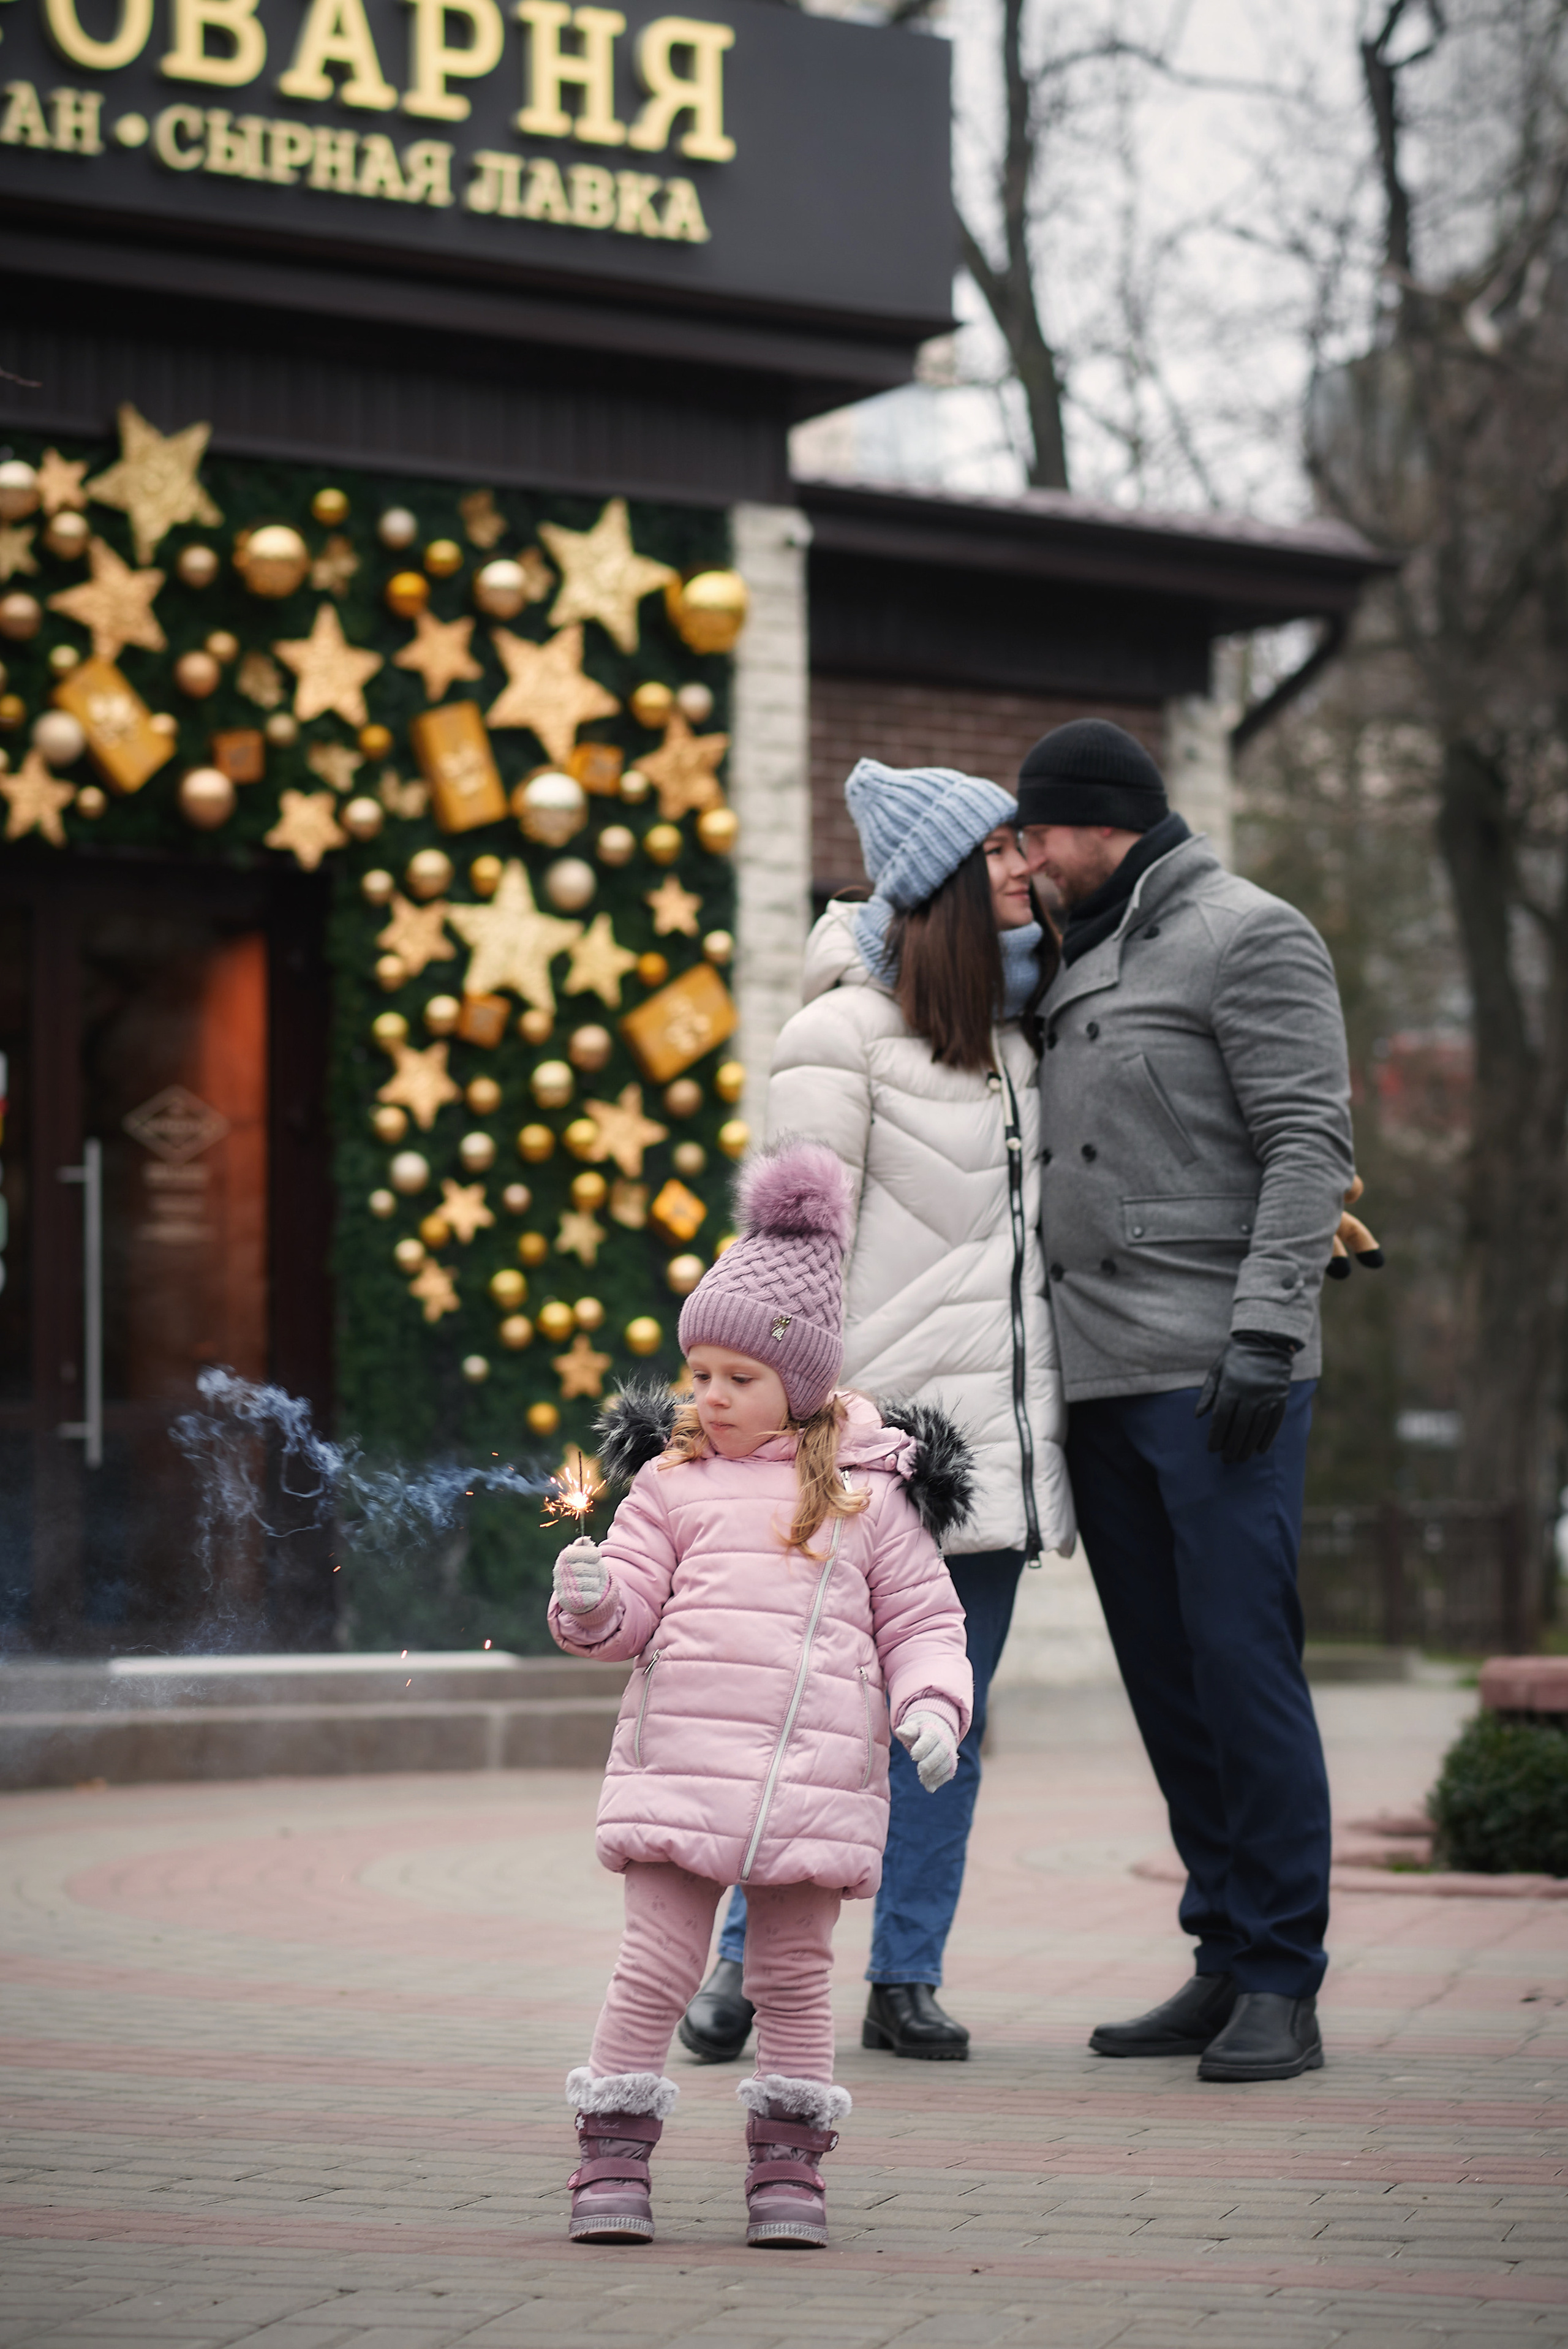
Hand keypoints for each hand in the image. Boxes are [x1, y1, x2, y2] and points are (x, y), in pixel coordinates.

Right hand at [553, 1537, 607, 1613]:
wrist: (580, 1594)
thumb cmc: (586, 1570)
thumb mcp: (586, 1556)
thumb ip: (585, 1547)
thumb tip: (584, 1539)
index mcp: (563, 1558)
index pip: (575, 1553)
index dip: (590, 1554)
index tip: (597, 1556)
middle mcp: (560, 1573)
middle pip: (587, 1569)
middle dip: (594, 1570)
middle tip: (592, 1572)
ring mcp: (563, 1588)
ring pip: (591, 1583)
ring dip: (595, 1583)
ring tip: (590, 1583)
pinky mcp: (569, 1602)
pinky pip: (591, 1596)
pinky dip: (595, 1595)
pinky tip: (590, 1593)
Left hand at [896, 1710, 958, 1792]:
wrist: (939, 1731)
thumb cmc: (921, 1730)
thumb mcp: (913, 1726)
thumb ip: (908, 1730)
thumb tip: (900, 1732)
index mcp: (933, 1730)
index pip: (930, 1738)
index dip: (922, 1747)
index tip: (913, 1755)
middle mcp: (945, 1741)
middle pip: (940, 1753)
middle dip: (930, 1764)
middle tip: (920, 1771)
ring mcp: (950, 1753)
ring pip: (945, 1765)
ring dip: (933, 1775)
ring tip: (922, 1779)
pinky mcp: (952, 1765)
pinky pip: (947, 1774)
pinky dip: (938, 1781)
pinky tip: (928, 1785)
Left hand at [1194, 1333, 1295, 1464]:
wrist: (1267, 1340)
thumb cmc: (1236, 1356)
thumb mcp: (1217, 1370)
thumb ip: (1208, 1393)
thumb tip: (1197, 1416)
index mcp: (1231, 1388)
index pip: (1221, 1419)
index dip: (1216, 1436)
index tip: (1212, 1449)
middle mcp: (1250, 1395)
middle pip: (1239, 1428)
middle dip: (1231, 1447)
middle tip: (1226, 1460)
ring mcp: (1267, 1397)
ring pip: (1257, 1429)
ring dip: (1248, 1447)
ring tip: (1240, 1458)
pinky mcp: (1281, 1398)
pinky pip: (1274, 1423)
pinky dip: (1267, 1438)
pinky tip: (1260, 1449)